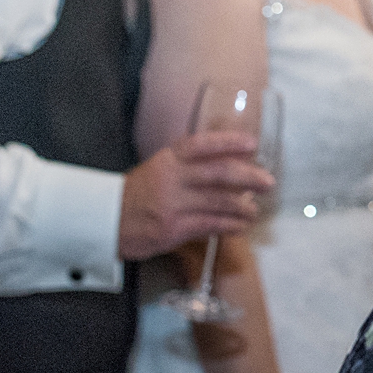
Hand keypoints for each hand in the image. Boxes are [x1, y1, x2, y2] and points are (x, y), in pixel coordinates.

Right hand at [117, 131, 275, 259]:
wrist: (105, 221)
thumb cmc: (138, 195)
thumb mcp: (159, 170)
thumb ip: (188, 166)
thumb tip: (230, 167)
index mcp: (168, 160)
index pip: (201, 145)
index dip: (228, 142)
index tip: (251, 144)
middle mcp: (171, 179)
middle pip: (217, 173)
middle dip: (248, 177)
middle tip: (267, 182)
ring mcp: (171, 205)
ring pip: (218, 202)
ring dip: (243, 207)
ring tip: (255, 210)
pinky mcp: (172, 229)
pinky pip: (209, 225)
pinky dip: (230, 225)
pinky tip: (241, 226)